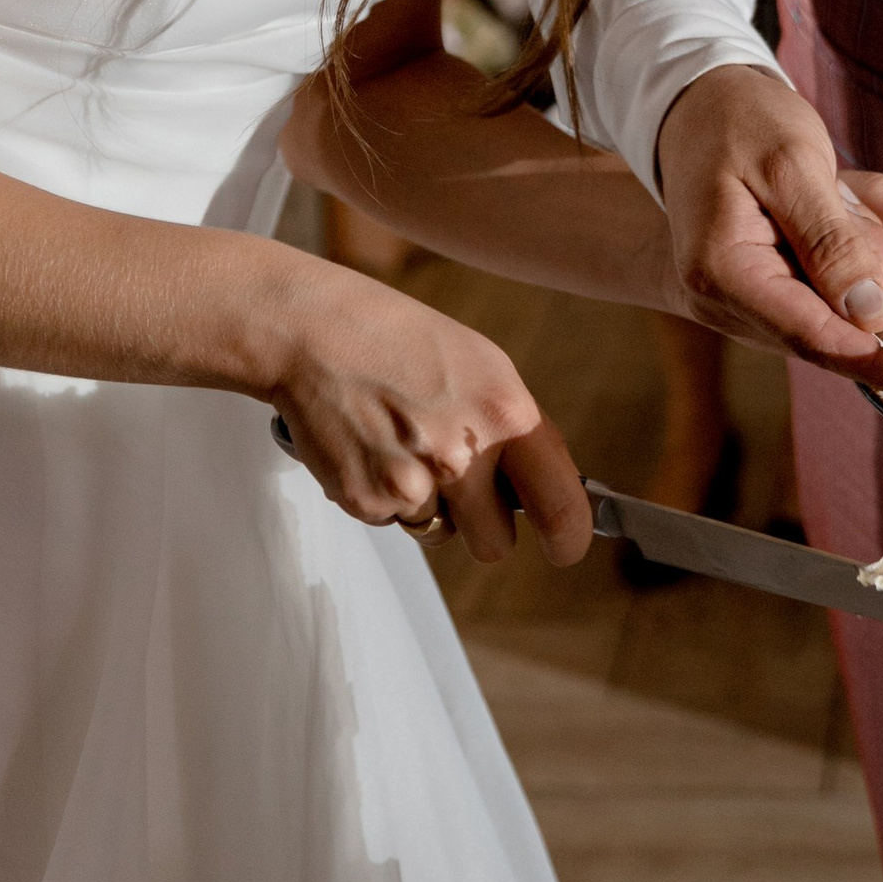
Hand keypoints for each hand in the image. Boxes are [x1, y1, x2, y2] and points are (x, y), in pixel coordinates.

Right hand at [269, 263, 591, 566]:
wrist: (314, 334)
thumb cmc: (400, 341)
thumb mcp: (483, 367)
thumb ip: (516, 429)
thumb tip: (545, 485)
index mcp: (505, 416)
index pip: (561, 506)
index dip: (568, 538)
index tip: (564, 547)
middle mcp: (463, 456)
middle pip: (494, 544)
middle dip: (481, 526)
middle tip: (458, 485)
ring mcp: (412, 484)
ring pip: (439, 533)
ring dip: (427, 505)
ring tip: (402, 443)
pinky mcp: (367, 500)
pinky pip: (392, 522)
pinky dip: (383, 494)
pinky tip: (371, 445)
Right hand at [655, 64, 882, 373]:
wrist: (694, 106)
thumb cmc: (734, 121)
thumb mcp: (791, 163)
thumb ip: (832, 240)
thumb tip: (871, 314)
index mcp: (722, 271)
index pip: (811, 335)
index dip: (876, 356)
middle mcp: (723, 298)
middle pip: (829, 323)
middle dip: (862, 267)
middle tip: (846, 202)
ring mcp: (742, 298)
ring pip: (835, 303)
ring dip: (855, 246)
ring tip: (831, 191)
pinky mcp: (764, 286)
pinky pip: (829, 283)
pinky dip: (849, 239)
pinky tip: (837, 198)